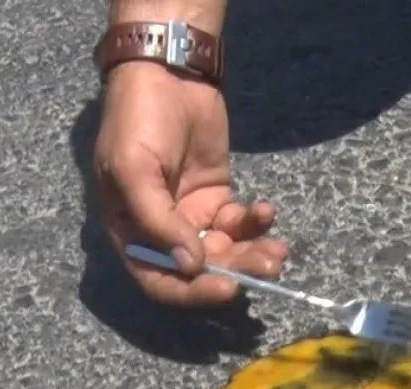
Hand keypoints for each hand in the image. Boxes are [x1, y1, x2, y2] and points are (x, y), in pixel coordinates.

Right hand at [92, 62, 287, 305]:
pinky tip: (266, 210)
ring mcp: (192, 216)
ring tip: (278, 249)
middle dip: (237, 271)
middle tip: (268, 265)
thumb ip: (159, 222)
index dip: (193, 292)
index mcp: (131, 233)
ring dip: (253, 253)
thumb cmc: (138, 122)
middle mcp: (161, 234)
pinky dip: (256, 223)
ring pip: (227, 250)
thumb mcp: (134, 171)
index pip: (160, 282)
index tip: (229, 287)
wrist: (167, 75)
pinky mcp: (217, 198)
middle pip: (202, 271)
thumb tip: (191, 266)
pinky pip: (240, 224)